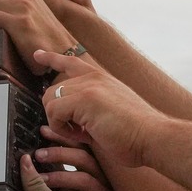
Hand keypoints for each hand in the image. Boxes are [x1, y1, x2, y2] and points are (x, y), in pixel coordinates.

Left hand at [34, 142, 122, 190]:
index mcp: (93, 166)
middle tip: (37, 154)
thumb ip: (59, 168)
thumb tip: (33, 152)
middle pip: (83, 157)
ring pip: (84, 178)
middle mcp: (101, 177)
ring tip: (40, 179)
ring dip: (60, 176)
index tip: (42, 130)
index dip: (61, 136)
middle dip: (59, 153)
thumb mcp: (72, 185)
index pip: (79, 144)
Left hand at [37, 52, 159, 168]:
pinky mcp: (84, 99)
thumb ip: (91, 107)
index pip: (71, 61)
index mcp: (101, 79)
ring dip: (60, 123)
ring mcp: (88, 86)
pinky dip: (62, 129)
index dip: (52, 58)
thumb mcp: (111, 112)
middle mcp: (93, 78)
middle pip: (52, 89)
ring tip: (82, 134)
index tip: (38, 54)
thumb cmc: (136, 133)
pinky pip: (54, 112)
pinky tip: (83, 135)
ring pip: (50, 100)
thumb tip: (71, 116)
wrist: (153, 136)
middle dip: (57, 114)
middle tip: (78, 131)